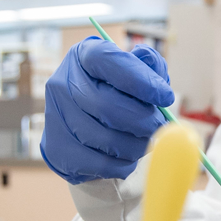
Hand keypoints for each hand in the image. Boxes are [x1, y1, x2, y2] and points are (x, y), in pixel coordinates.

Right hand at [40, 37, 173, 183]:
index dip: (141, 80)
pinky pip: (99, 163)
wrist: (82, 123)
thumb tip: (154, 71)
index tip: (165, 96)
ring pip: (105, 138)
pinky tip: (129, 157)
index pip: (110, 62)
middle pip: (106, 106)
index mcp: (84, 56)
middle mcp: (63, 83)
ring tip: (146, 142)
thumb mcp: (134, 70)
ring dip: (136, 146)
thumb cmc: (115, 91)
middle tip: (160, 126)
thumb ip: (149, 65)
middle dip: (143, 120)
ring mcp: (55, 117)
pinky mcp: (58, 149)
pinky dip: (123, 165)